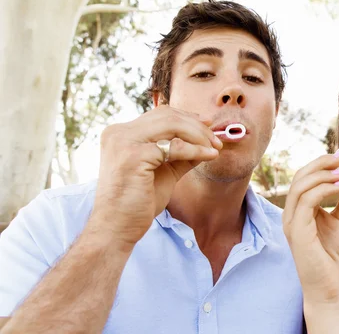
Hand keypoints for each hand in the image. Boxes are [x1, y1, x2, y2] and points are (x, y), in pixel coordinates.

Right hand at [90, 105, 222, 247]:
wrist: (117, 228)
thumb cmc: (138, 202)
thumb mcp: (164, 171)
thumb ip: (181, 155)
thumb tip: (207, 142)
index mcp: (121, 133)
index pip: (161, 114)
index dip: (188, 117)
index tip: (209, 124)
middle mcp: (119, 133)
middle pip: (168, 116)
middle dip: (198, 126)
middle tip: (216, 140)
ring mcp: (124, 142)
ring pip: (173, 125)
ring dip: (199, 136)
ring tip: (214, 148)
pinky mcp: (133, 156)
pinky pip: (175, 147)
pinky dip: (196, 150)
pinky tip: (208, 156)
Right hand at [282, 147, 338, 304]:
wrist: (329, 286)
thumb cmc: (332, 256)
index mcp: (299, 209)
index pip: (305, 177)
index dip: (323, 163)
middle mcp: (291, 213)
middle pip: (300, 175)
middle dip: (323, 163)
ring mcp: (291, 222)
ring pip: (301, 185)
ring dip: (324, 174)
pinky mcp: (297, 231)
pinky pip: (307, 201)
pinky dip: (324, 189)